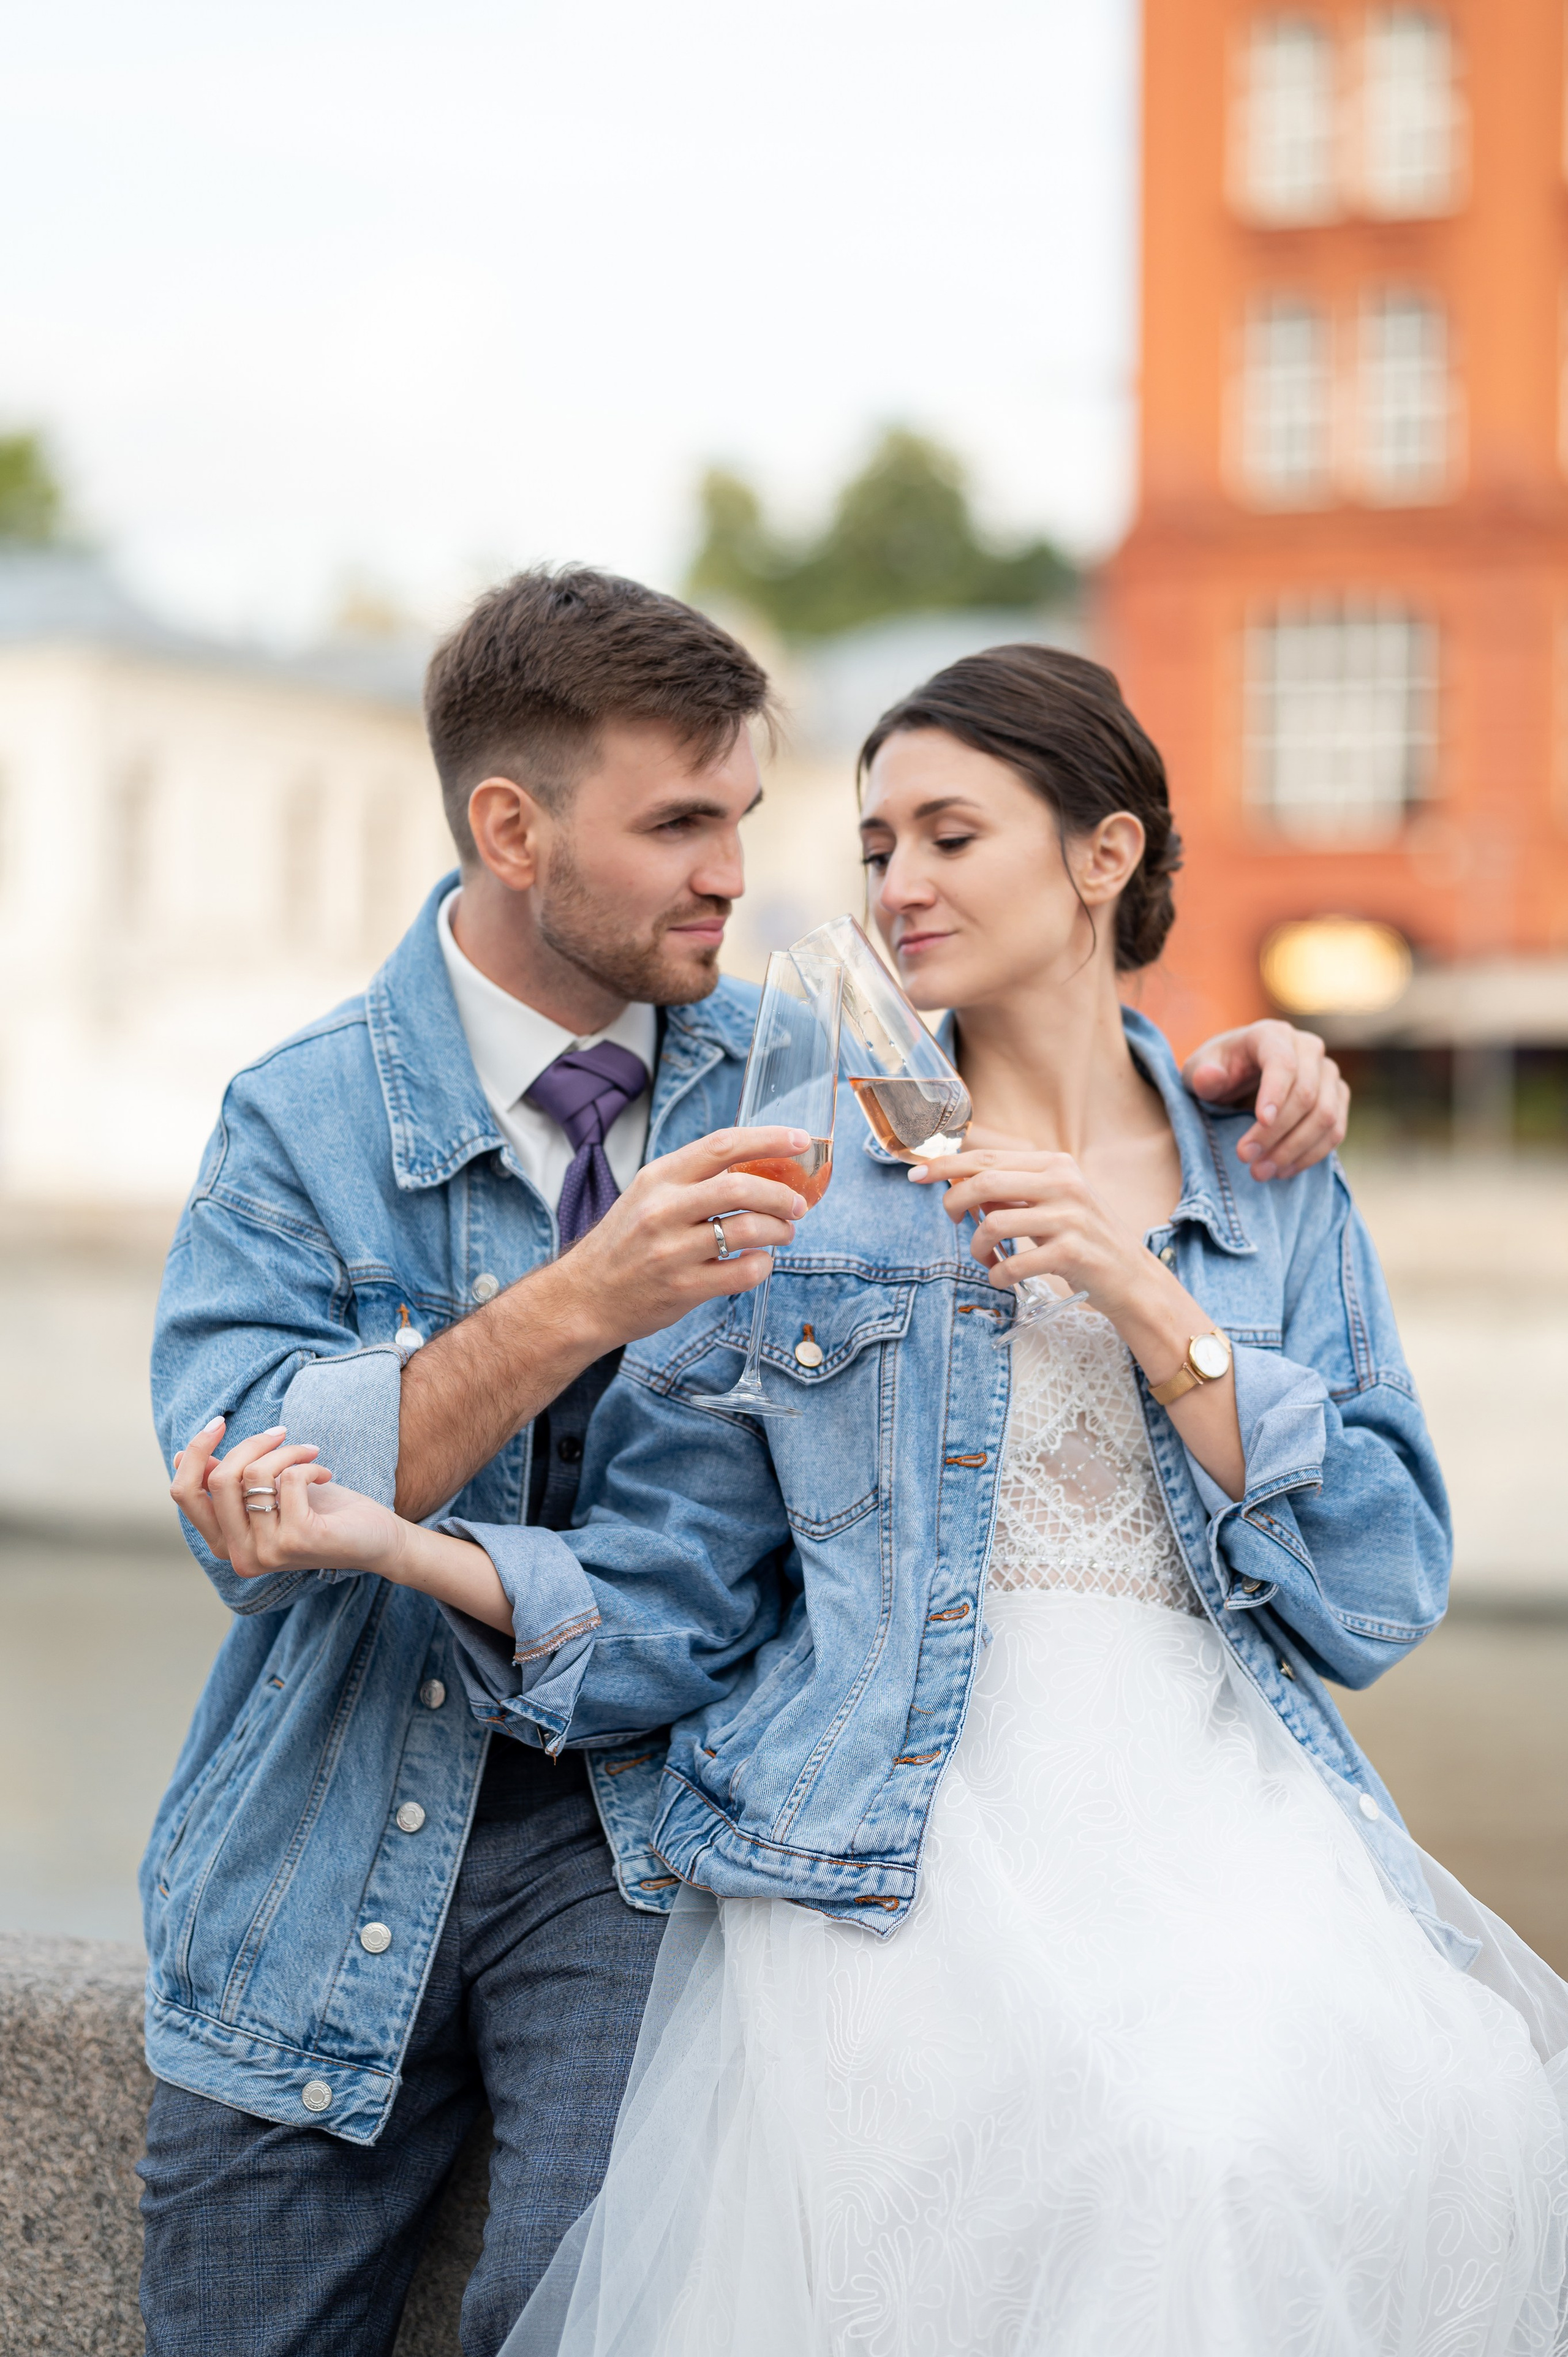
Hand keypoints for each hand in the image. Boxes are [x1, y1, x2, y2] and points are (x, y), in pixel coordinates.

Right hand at [171, 1417, 402, 1578]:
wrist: (374, 1538)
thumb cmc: (321, 1511)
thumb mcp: (267, 1491)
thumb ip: (229, 1482)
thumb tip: (182, 1457)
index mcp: (224, 1543)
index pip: (184, 1494)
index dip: (196, 1452)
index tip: (220, 1422)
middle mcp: (239, 1555)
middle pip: (217, 1479)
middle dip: (250, 1443)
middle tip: (281, 1433)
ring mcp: (266, 1551)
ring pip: (254, 1475)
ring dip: (286, 1451)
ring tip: (309, 1453)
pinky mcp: (297, 1540)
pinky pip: (288, 1480)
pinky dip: (308, 1465)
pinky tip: (324, 1473)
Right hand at [392, 1123, 817, 1521]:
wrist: (583, 1299)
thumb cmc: (622, 1246)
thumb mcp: (646, 1196)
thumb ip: (692, 1180)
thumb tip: (757, 1165)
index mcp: (658, 1178)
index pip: (722, 1145)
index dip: (768, 1138)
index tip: (801, 1140)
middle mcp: (663, 1209)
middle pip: (741, 1187)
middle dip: (782, 1194)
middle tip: (798, 1204)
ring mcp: (672, 1250)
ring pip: (748, 1230)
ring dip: (779, 1230)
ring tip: (783, 1233)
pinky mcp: (683, 1288)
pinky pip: (743, 1272)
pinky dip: (762, 1266)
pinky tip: (758, 1263)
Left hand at [911, 1147, 1154, 1319]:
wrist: (1132, 1278)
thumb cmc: (1085, 1240)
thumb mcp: (1055, 1203)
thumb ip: (1014, 1191)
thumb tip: (962, 1186)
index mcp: (1056, 1165)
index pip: (988, 1158)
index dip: (946, 1165)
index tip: (916, 1174)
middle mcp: (1064, 1184)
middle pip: (985, 1182)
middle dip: (954, 1202)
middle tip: (952, 1222)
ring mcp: (1069, 1218)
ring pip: (993, 1223)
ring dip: (977, 1247)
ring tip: (985, 1258)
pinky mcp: (1071, 1253)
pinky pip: (1012, 1262)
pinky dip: (997, 1274)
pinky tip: (1003, 1276)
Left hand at [1181, 1020, 1346, 1180]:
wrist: (1240, 1076)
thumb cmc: (1218, 1070)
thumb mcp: (1198, 1070)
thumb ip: (1201, 1074)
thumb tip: (1210, 1077)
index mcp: (1272, 1035)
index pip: (1283, 1063)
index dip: (1275, 1094)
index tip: (1260, 1123)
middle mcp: (1308, 1048)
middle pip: (1306, 1094)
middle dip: (1276, 1132)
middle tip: (1246, 1158)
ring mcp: (1327, 1072)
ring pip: (1325, 1115)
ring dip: (1294, 1149)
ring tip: (1261, 1172)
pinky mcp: (1337, 1097)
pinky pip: (1335, 1130)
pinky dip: (1311, 1155)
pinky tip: (1283, 1170)